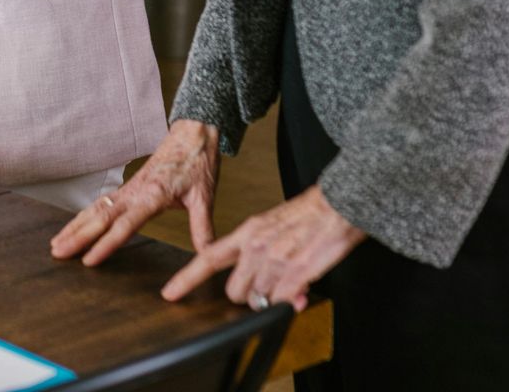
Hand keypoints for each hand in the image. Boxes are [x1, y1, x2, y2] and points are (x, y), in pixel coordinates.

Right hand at [52, 119, 220, 264]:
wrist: (193, 132)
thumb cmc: (199, 162)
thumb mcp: (205, 195)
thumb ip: (202, 227)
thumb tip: (206, 255)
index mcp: (152, 195)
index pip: (124, 225)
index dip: (106, 244)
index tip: (87, 260)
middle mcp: (135, 191)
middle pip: (100, 217)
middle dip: (77, 236)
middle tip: (56, 253)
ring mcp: (129, 188)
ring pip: (95, 209)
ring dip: (75, 226)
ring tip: (55, 243)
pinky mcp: (129, 186)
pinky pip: (101, 203)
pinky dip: (84, 215)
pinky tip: (75, 226)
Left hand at [159, 184, 364, 312]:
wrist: (338, 206)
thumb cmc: (309, 215)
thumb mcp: (275, 227)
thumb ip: (263, 255)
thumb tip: (264, 284)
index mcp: (247, 232)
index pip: (208, 258)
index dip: (187, 279)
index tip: (170, 293)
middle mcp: (255, 247)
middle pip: (234, 290)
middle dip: (247, 296)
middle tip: (265, 288)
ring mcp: (274, 261)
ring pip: (258, 300)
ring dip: (270, 299)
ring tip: (286, 282)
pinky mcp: (295, 273)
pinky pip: (281, 303)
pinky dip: (289, 303)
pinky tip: (299, 290)